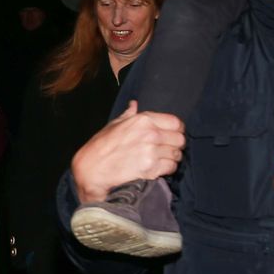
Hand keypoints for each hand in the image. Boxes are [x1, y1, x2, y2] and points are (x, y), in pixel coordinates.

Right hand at [71, 101, 185, 203]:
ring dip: (172, 158)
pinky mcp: (151, 168)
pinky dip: (167, 169)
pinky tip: (158, 168)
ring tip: (162, 160)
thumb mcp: (115, 124)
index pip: (176, 122)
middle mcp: (151, 133)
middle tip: (167, 150)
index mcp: (144, 119)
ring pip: (177, 155)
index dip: (176, 130)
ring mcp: (152, 151)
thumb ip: (129, 114)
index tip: (172, 135)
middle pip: (180, 139)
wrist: (93, 168)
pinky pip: (171, 168)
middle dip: (176, 145)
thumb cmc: (102, 145)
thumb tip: (134, 104)